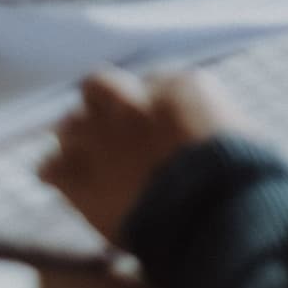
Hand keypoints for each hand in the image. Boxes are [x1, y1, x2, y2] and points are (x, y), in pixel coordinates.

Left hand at [39, 69, 239, 242]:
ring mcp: (100, 136)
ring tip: (87, 157)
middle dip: (103, 104)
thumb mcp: (239, 130)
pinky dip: (57, 173)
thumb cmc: (238, 171)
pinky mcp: (77, 174)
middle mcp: (133, 101)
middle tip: (112, 129)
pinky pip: (48, 167)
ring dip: (78, 137)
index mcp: (179, 85)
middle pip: (99, 86)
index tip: (156, 122)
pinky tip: (65, 182)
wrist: (208, 207)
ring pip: (68, 123)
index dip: (151, 103)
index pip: (153, 80)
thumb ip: (209, 121)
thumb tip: (201, 131)